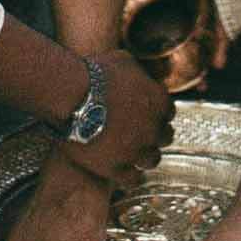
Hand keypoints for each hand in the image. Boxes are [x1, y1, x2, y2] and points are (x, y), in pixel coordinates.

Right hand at [62, 50, 174, 186]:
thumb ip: (138, 72)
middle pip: (165, 137)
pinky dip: (132, 176)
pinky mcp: (117, 168)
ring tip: (135, 154)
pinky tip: (127, 173)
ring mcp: (136, 151)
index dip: (158, 112)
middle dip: (154, 134)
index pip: (169, 112)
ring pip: (152, 160)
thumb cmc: (94, 73)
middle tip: (142, 133)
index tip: (149, 114)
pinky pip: (133, 179)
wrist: (71, 96)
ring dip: (144, 155)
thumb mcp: (123, 61)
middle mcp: (153, 129)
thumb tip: (139, 75)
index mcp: (158, 102)